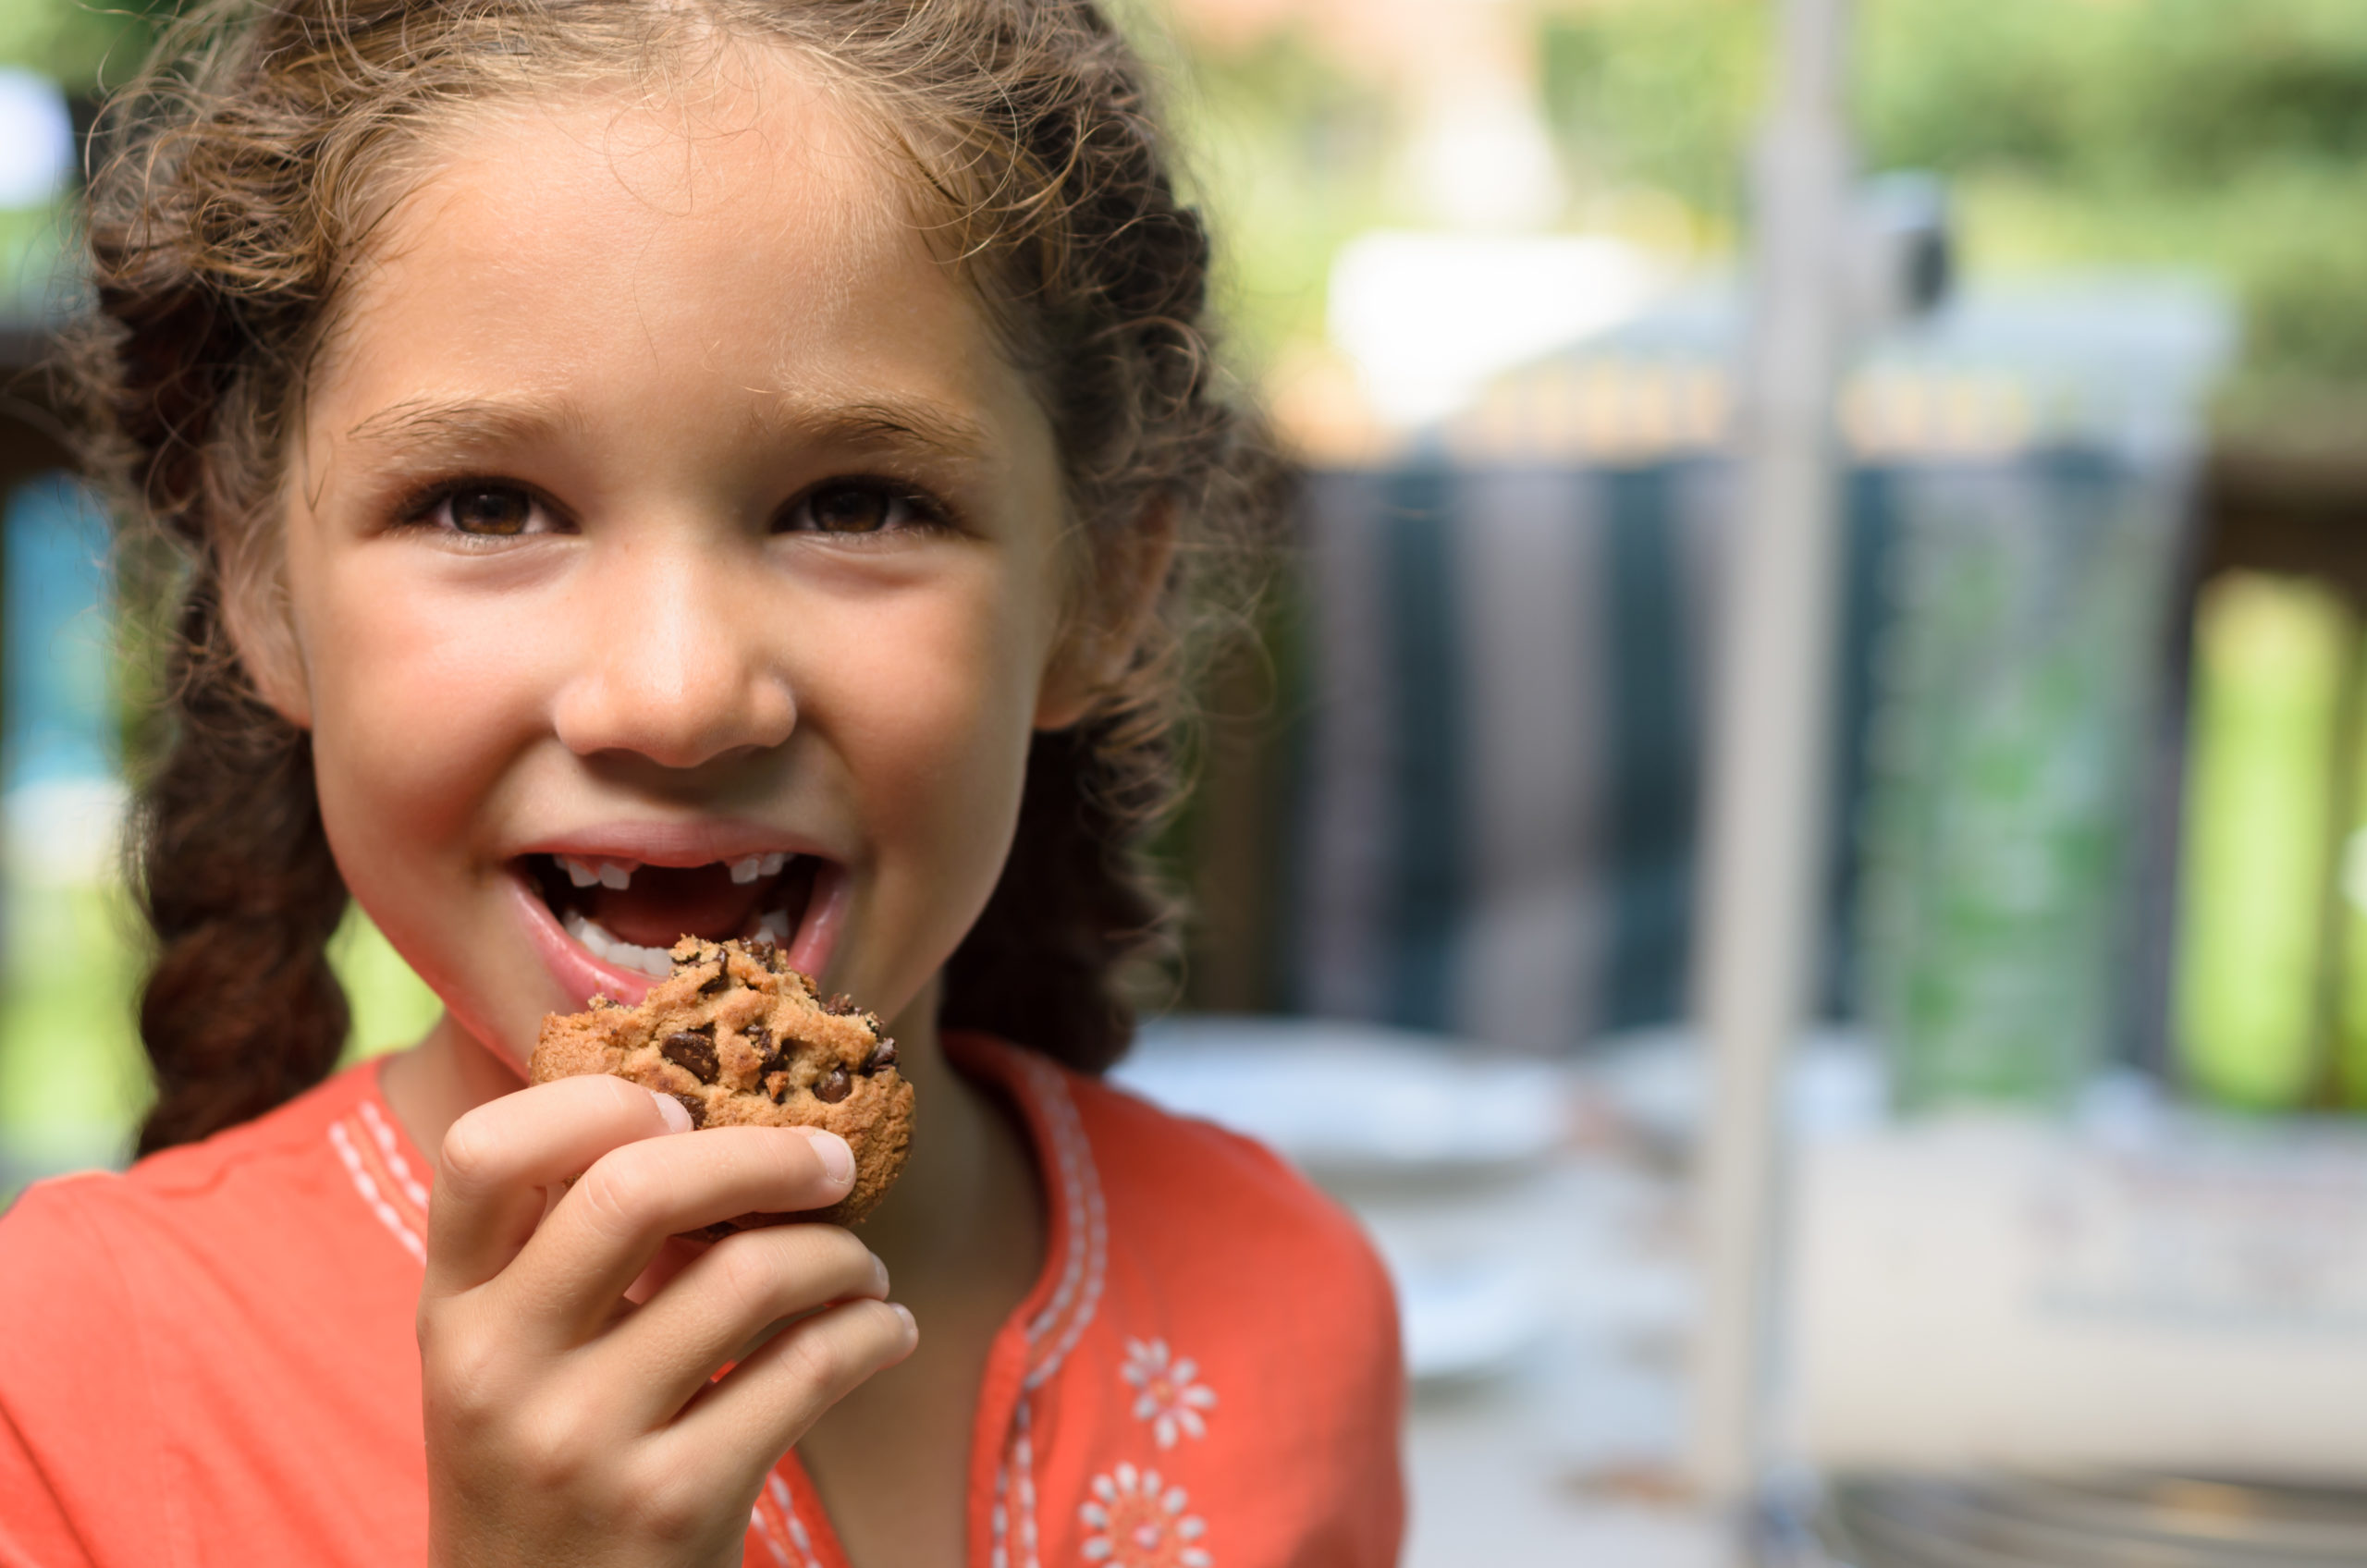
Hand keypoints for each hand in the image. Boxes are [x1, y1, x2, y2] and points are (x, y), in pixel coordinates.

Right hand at [419, 1074, 917, 1565]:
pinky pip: (808, 1371)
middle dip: (766, 1154)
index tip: (681, 1114)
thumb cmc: (547, 1473)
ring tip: (862, 1271)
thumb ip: (556, 1251)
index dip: (593, 1104)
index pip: (482, 1154)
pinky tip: (884, 1332)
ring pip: (749, 1275)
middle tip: (833, 1164)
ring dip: (841, 1256)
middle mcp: (497, 1371)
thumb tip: (692, 1106)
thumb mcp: (505, 1366)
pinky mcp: (674, 1505)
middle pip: (637, 1189)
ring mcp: (582, 1443)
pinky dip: (872, 1333)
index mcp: (450, 1315)